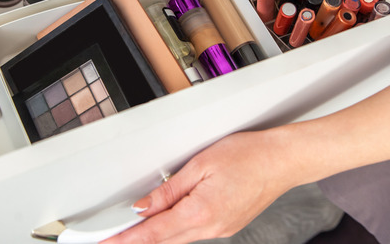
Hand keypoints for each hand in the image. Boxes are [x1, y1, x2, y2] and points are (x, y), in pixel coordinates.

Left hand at [101, 130, 297, 243]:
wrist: (283, 160)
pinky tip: (171, 217)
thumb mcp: (200, 164)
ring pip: (179, 237)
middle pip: (164, 240)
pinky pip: (195, 231)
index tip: (106, 242)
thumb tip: (144, 207)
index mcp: (200, 212)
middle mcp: (211, 228)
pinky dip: (177, 227)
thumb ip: (169, 190)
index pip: (153, 233)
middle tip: (112, 236)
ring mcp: (222, 230)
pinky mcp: (229, 226)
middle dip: (137, 239)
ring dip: (158, 233)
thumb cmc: (249, 155)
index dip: (126, 240)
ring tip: (137, 224)